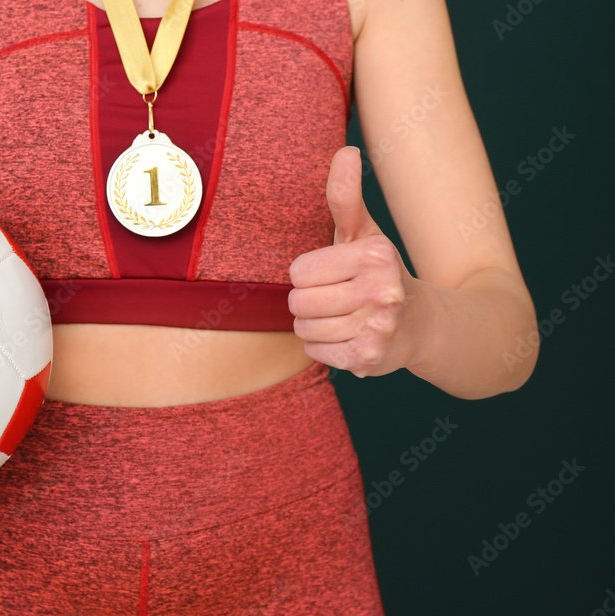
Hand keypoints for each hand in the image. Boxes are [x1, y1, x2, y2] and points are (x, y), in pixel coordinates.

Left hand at [288, 146, 419, 377]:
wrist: (424, 325)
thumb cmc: (381, 273)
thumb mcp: (364, 233)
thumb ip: (346, 197)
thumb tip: (346, 151)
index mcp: (375, 255)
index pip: (299, 271)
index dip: (309, 275)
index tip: (335, 276)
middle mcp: (380, 290)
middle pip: (298, 302)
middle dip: (309, 303)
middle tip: (337, 300)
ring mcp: (377, 327)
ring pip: (304, 330)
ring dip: (316, 327)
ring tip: (343, 319)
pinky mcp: (369, 357)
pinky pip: (315, 353)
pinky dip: (324, 349)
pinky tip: (348, 338)